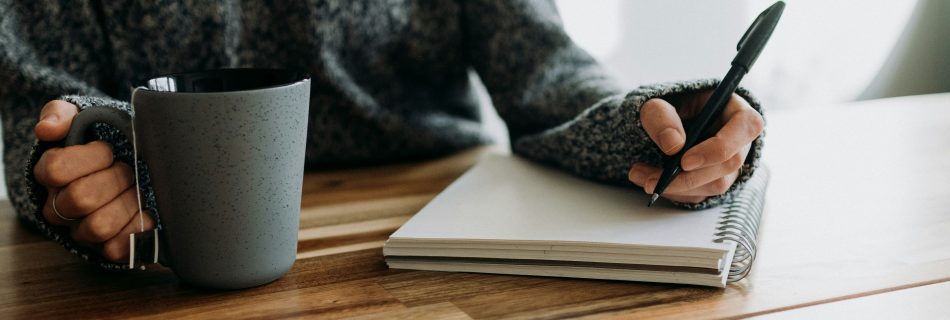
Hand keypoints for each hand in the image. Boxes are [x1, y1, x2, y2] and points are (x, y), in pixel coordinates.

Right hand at [33, 100, 155, 261]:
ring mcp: (81, 230)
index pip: (56, 169)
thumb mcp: (81, 119)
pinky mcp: (106, 247)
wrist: (128, 165)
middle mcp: (59, 207)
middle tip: (128, 169)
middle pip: (81, 198)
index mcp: (49, 175)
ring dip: (127, 203)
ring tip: (137, 189)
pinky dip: (137, 229)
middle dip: (115, 178)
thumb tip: (47, 129)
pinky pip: (117, 248)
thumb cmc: (103, 143)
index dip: (90, 157)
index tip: (109, 150)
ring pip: (99, 226)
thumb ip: (61, 114)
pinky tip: (146, 212)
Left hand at [628, 92, 762, 203]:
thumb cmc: (664, 106)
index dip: (719, 148)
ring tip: (640, 176)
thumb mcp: (655, 103)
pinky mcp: (715, 180)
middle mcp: (739, 138)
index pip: (747, 126)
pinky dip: (674, 192)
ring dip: (676, 187)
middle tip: (652, 180)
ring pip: (715, 185)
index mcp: (735, 110)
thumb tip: (674, 144)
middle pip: (729, 164)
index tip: (685, 161)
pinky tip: (651, 181)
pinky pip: (701, 194)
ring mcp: (729, 163)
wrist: (658, 123)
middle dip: (689, 177)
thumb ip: (661, 117)